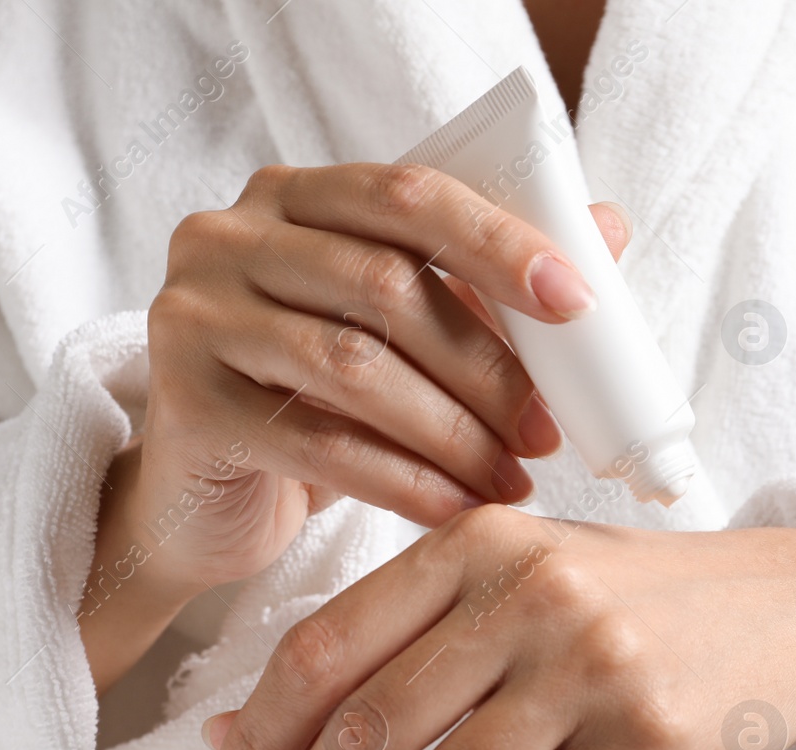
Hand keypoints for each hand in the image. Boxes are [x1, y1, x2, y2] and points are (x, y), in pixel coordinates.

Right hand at [80, 164, 631, 693]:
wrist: (204, 498)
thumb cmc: (314, 401)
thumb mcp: (399, 334)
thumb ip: (486, 279)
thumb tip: (609, 228)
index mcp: (292, 197)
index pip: (406, 193)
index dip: (497, 242)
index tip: (577, 302)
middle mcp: (228, 237)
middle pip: (385, 285)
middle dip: (487, 365)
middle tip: (548, 430)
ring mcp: (195, 315)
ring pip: (354, 365)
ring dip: (454, 432)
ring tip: (514, 479)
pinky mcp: (185, 405)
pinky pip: (319, 443)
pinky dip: (404, 482)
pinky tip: (457, 509)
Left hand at [204, 505, 795, 749]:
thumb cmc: (635, 595)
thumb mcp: (515, 581)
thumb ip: (390, 635)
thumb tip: (239, 725)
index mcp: (477, 543)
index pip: (329, 644)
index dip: (261, 732)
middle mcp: (529, 596)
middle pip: (373, 724)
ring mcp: (591, 669)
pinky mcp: (645, 745)